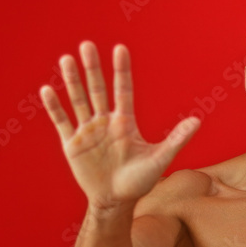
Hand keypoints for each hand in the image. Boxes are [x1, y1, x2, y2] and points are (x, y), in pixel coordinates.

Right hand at [41, 41, 199, 207]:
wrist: (116, 201)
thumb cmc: (140, 181)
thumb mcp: (160, 159)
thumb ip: (176, 139)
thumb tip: (197, 121)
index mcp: (125, 122)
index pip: (123, 90)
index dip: (121, 70)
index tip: (120, 48)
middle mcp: (105, 122)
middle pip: (97, 90)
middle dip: (92, 68)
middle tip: (87, 45)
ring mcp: (87, 132)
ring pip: (78, 101)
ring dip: (72, 81)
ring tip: (66, 59)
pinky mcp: (72, 144)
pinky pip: (62, 122)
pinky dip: (54, 107)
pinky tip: (47, 90)